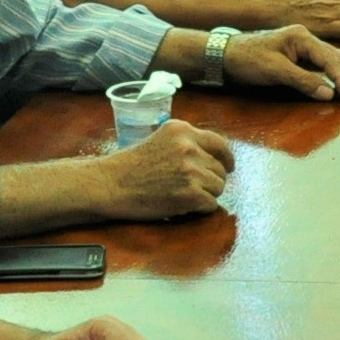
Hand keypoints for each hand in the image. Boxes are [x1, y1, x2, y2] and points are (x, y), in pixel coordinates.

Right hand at [104, 120, 233, 219]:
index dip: (226, 158)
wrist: (110, 184)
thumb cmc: (130, 166)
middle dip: (210, 180)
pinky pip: (211, 204)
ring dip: (205, 195)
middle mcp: (189, 147)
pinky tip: (182, 205)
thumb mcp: (160, 141)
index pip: (219, 143)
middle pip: (220, 169)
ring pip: (218, 187)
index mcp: (182, 130)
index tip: (229, 167)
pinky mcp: (190, 193)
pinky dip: (200, 209)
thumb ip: (185, 145)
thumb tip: (215, 159)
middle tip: (191, 188)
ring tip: (182, 195)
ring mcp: (191, 170)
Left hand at [225, 25, 339, 100]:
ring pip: (335, 59)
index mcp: (302, 37)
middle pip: (339, 57)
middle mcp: (306, 39)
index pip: (329, 58)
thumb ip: (302, 80)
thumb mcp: (273, 70)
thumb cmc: (246, 59)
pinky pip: (326, 64)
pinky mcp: (300, 56)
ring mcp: (304, 47)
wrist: (224, 53)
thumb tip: (329, 93)